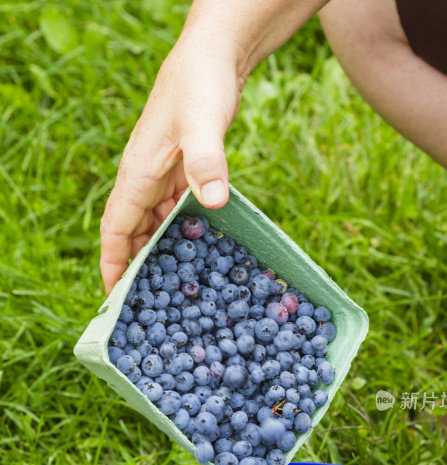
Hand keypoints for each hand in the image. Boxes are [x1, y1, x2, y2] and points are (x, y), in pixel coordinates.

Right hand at [99, 34, 242, 293]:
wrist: (213, 57)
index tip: (115, 297)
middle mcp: (144, 179)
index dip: (113, 264)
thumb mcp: (203, 122)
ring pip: (154, 225)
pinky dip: (182, 233)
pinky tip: (200, 251)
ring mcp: (163, 176)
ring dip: (161, 253)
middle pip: (132, 234)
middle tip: (151, 305)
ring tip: (176, 288)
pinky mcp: (182, 172)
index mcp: (137, 174)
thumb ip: (206, 161)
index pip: (114, 229)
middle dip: (137, 267)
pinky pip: (175, 212)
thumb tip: (212, 202)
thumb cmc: (200, 85)